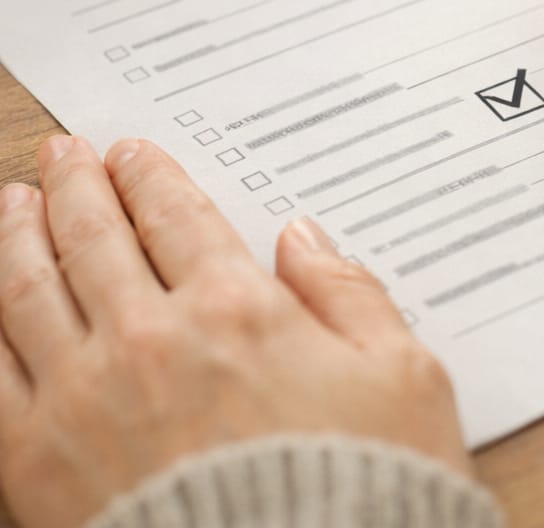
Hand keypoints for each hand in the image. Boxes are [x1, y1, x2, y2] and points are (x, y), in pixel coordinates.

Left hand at [0, 135, 472, 527]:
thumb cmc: (362, 492)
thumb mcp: (403, 378)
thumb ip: (350, 294)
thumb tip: (304, 238)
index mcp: (239, 311)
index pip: (177, 216)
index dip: (150, 176)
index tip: (132, 153)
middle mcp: (152, 341)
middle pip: (97, 237)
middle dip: (78, 186)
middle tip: (64, 155)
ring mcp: (86, 401)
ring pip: (30, 289)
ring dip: (19, 234)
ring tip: (14, 201)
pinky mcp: (37, 466)